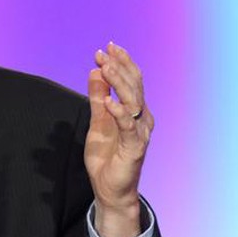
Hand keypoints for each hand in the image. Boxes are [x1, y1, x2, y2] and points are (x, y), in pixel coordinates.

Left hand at [85, 42, 152, 236]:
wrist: (110, 188)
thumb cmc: (107, 156)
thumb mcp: (97, 121)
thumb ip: (98, 97)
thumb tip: (96, 71)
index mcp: (134, 111)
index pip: (130, 81)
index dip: (120, 63)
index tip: (107, 48)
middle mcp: (142, 118)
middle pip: (134, 87)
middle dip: (120, 67)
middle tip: (105, 52)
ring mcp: (140, 132)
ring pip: (134, 102)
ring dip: (119, 83)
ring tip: (106, 68)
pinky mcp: (135, 147)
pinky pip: (128, 126)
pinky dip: (118, 112)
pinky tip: (108, 101)